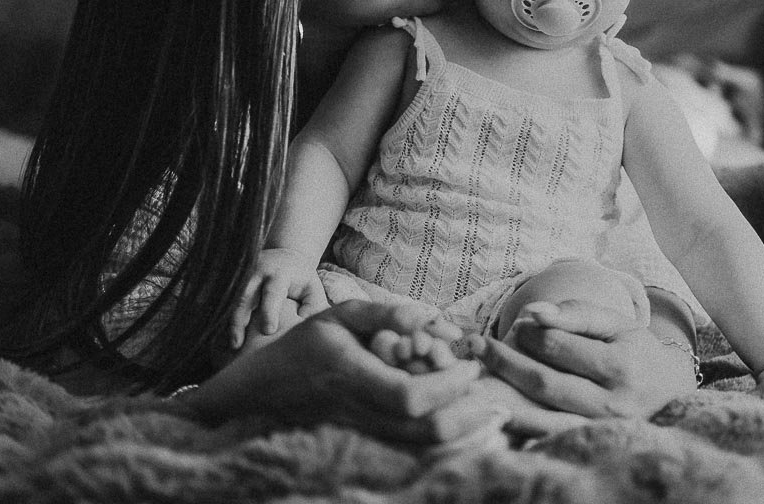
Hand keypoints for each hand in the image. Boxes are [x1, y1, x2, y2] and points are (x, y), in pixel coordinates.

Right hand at [185, 300, 500, 444]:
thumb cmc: (304, 343)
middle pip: (424, 431)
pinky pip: (412, 451)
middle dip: (468, 416)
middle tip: (497, 399)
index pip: (410, 397)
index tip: (468, 365)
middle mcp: (359, 412)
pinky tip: (469, 428)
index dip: (447, 385)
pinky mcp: (367, 442)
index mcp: (352, 377)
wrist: (265, 388)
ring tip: (494, 416)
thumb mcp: (339, 314)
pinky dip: (445, 442)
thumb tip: (426, 314)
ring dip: (464, 433)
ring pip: (421, 448)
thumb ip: (383, 312)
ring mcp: (363, 432)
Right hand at [229, 247, 328, 347]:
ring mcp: (243, 274)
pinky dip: (223, 315)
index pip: (273, 292)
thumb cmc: (302, 279)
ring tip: (231, 343)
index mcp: (280, 273)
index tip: (268, 332)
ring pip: (232, 297)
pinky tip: (223, 335)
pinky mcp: (235, 278)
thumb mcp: (313, 289)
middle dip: (240, 319)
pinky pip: (225, 298)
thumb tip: (307, 330)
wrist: (285, 255)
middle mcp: (258, 271)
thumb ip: (313, 308)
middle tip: (237, 344)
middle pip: (245, 294)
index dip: (269, 311)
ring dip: (229, 320)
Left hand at [471, 299, 697, 418]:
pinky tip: (495, 406)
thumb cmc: (635, 350)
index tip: (517, 324)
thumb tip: (533, 313)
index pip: (560, 347)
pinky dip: (518, 424)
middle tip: (478, 345)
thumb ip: (575, 312)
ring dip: (502, 395)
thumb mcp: (614, 322)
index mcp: (621, 366)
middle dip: (505, 362)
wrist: (669, 394)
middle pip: (545, 382)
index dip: (530, 334)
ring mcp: (600, 431)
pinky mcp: (589, 444)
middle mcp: (613, 404)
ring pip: (541, 415)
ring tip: (474, 374)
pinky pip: (546, 436)